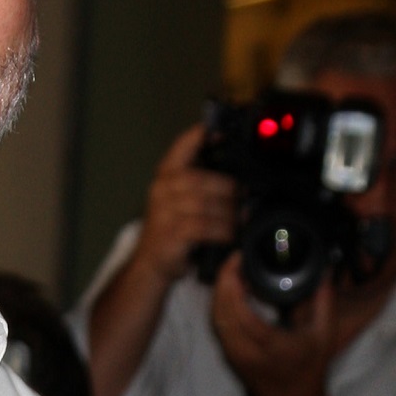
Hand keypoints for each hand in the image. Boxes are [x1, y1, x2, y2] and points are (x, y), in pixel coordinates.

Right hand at [127, 124, 237, 286]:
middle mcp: (162, 189)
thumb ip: (202, 183)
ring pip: (207, 203)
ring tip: (241, 218)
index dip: (200, 137)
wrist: (151, 262)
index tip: (221, 132)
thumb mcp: (181, 200)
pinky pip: (205, 226)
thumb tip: (239, 178)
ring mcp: (164, 211)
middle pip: (202, 179)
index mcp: (165, 175)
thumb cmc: (172, 228)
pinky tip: (230, 234)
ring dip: (229, 213)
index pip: (181, 148)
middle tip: (245, 197)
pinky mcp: (172, 232)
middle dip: (229, 189)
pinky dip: (223, 230)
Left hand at [210, 254, 338, 395]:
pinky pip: (216, 325)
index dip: (235, 285)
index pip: (242, 314)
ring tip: (232, 272)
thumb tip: (324, 274)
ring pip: (215, 318)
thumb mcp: (324, 336)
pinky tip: (230, 291)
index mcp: (271, 347)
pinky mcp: (227, 355)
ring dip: (219, 293)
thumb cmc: (310, 370)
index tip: (240, 262)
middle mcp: (246, 352)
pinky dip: (219, 305)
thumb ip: (324, 303)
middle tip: (234, 261)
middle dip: (223, 282)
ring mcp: (233, 354)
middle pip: (222, 312)